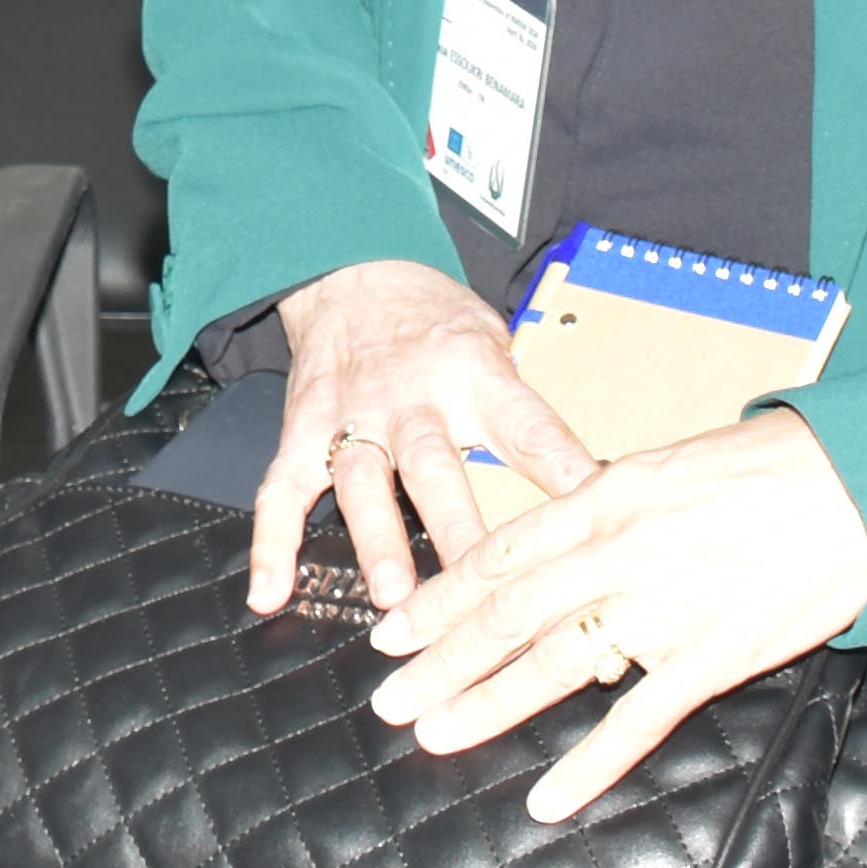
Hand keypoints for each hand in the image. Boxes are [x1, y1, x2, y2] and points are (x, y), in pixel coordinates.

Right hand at [251, 258, 599, 620]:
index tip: (592, 514)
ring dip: (377, 539)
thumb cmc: (435, 322)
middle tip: (479, 587)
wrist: (351, 272)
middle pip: (438, 467)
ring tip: (392, 596)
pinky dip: (272, 544)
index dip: (564, 471)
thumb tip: (594, 484)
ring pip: (364, 483)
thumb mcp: (497, 343)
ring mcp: (353, 418)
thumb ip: (526, 412)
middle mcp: (413, 399)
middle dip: (457, 530)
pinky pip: (282, 492)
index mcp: (474, 376)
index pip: (529, 428)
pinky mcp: (303, 432)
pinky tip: (272, 593)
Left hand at [364, 410, 866, 824]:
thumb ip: (608, 506)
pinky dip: (589, 765)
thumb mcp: (668, 467)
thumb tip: (560, 533)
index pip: (500, 555)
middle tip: (388, 698)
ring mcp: (664, 608)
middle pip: (508, 613)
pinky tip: (546, 798)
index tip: (393, 630)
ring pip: (555, 664)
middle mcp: (621, 552)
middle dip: (440, 659)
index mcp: (606, 498)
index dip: (440, 596)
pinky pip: (639, 721)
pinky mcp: (713, 658)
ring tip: (433, 736)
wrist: (860, 487)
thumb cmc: (771, 467)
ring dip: (487, 704)